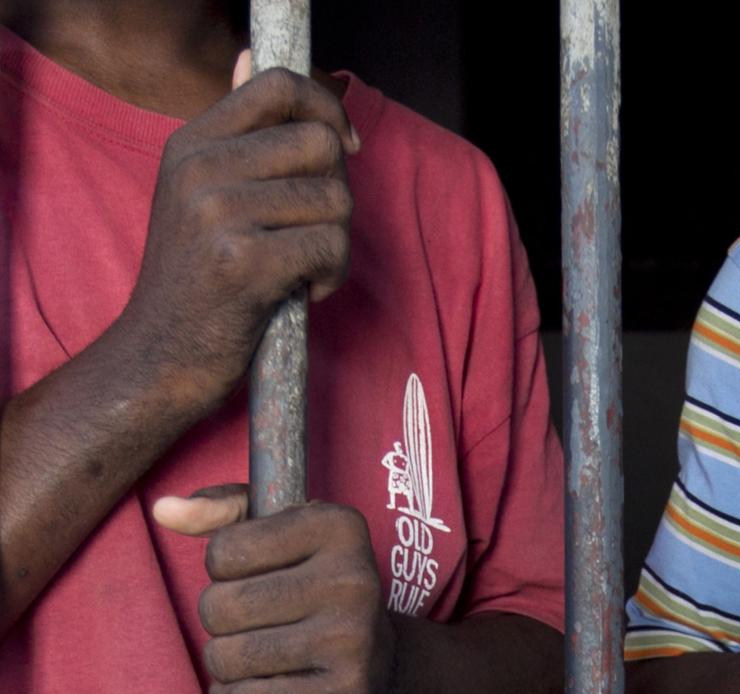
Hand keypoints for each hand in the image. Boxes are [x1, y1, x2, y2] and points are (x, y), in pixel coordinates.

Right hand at [123, 51, 359, 410]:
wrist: (160, 356)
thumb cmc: (198, 280)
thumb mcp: (201, 193)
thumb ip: (237, 133)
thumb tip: (252, 56)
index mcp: (191, 144)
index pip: (278, 86)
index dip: (326, 109)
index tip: (344, 146)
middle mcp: (200, 169)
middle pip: (321, 144)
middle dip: (337, 192)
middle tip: (313, 231)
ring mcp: (218, 213)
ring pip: (335, 200)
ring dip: (335, 242)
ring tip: (302, 268)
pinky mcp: (243, 261)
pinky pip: (330, 245)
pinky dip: (331, 275)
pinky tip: (303, 291)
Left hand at [153, 485, 400, 693]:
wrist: (385, 663)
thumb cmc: (315, 588)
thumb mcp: (281, 534)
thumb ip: (223, 512)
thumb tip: (165, 510)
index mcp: (338, 526)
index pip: (224, 550)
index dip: (226, 571)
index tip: (261, 577)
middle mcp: (353, 577)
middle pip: (220, 606)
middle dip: (220, 622)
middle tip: (254, 624)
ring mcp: (353, 637)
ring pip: (229, 657)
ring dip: (226, 664)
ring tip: (258, 656)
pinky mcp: (348, 692)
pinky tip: (260, 688)